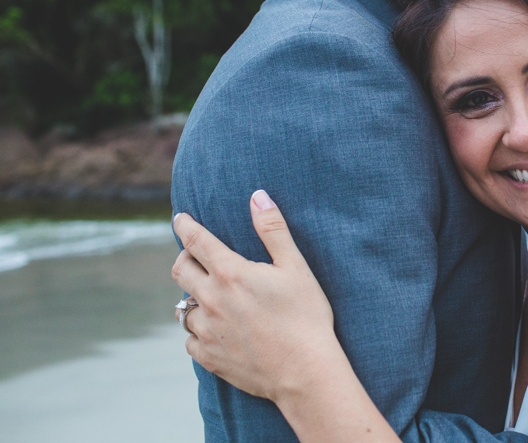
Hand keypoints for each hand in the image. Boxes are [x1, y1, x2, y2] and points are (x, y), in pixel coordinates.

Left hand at [172, 190, 336, 402]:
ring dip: (194, 298)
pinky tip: (215, 330)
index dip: (185, 225)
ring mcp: (207, 331)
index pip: (196, 241)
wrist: (305, 372)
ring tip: (210, 298)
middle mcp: (212, 300)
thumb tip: (257, 195)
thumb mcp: (296, 267)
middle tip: (195, 255)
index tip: (179, 218)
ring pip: (184, 307)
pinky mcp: (209, 358)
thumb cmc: (306, 316)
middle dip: (185, 257)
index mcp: (231, 273)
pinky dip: (199, 331)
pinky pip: (191, 340)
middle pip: (180, 270)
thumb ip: (273, 229)